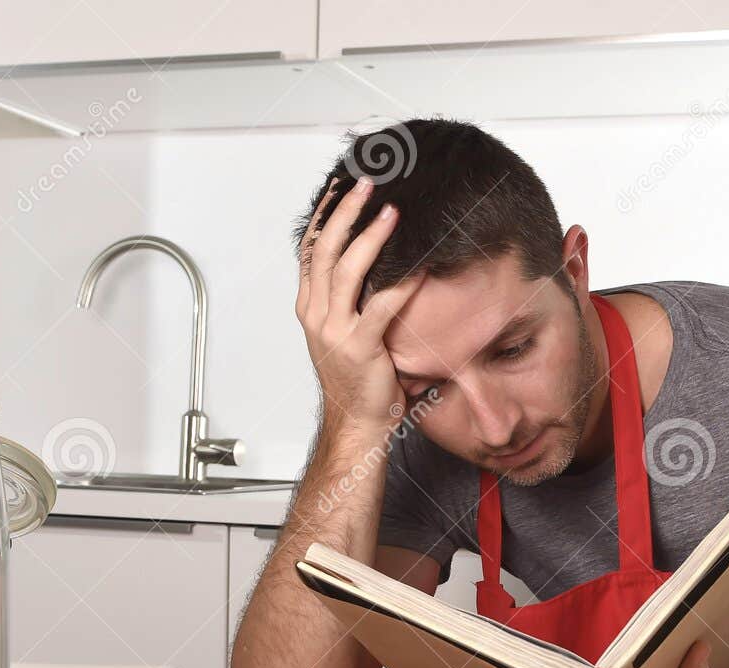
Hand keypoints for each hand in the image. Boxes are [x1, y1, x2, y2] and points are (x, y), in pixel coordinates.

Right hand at [295, 176, 421, 435]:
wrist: (358, 422)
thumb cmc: (359, 379)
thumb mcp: (346, 331)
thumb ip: (353, 299)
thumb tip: (379, 262)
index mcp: (310, 307)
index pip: (311, 249)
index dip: (325, 215)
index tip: (341, 187)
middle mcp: (316, 314)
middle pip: (324, 249)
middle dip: (345, 212)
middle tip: (367, 184)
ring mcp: (334, 331)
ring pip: (345, 269)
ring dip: (369, 236)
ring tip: (391, 211)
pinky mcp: (359, 348)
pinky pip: (380, 306)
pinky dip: (401, 282)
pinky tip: (419, 264)